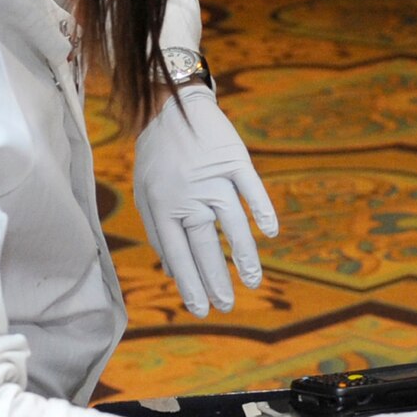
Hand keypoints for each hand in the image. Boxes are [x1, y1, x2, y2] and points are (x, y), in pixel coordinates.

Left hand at [133, 83, 277, 317]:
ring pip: (232, 222)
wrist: (171, 106)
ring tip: (252, 281)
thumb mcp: (147, 194)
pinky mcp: (234, 159)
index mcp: (163, 207)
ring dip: (243, 254)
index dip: (190, 284)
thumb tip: (172, 270)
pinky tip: (270, 232)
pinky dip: (262, 209)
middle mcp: (188, 196)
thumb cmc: (157, 157)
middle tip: (226, 305)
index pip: (178, 255)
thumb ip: (159, 231)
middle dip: (216, 279)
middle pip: (205, 245)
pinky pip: (251, 188)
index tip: (202, 310)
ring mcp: (213, 178)